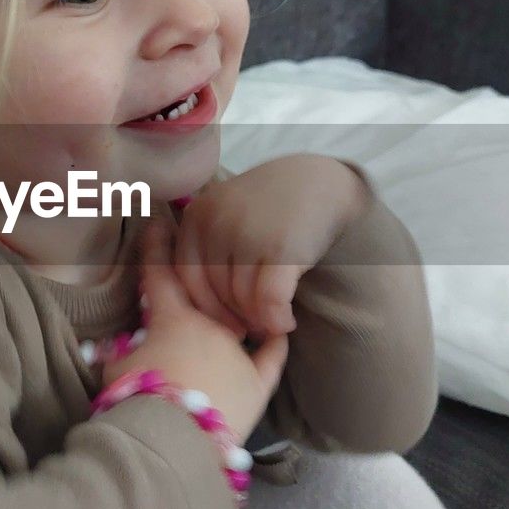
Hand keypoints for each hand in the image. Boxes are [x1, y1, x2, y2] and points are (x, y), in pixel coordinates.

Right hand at [102, 217, 289, 443]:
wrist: (176, 437)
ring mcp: (237, 352)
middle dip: (200, 273)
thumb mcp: (115, 370)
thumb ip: (117, 352)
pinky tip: (282, 330)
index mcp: (172, 319)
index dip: (156, 247)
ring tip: (240, 296)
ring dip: (237, 307)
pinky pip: (271, 357)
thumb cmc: (138, 397)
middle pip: (204, 292)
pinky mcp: (258, 382)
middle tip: (200, 254)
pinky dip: (275, 342)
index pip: (160, 274)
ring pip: (239, 319)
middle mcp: (209, 326)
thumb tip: (105, 345)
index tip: (157, 222)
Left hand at [174, 155, 370, 341]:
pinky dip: (277, 320)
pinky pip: (269, 301)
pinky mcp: (280, 248)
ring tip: (270, 321)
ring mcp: (247, 235)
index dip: (205, 307)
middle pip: (215, 291)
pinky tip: (286, 322)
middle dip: (235, 316)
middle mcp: (216, 223)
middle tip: (253, 326)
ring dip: (258, 320)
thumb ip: (206, 252)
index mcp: (196, 217)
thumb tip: (200, 314)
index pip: (187, 277)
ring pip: (242, 299)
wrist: (321, 182)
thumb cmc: (270, 208)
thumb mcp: (225, 217)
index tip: (224, 321)